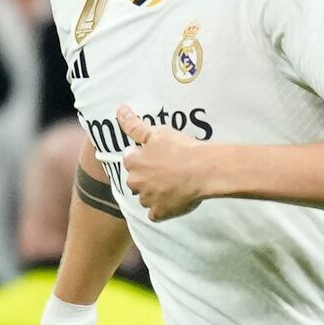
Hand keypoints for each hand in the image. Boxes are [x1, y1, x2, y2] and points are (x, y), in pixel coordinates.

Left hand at [114, 105, 214, 220]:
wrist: (204, 169)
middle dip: (147, 178)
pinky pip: (155, 214)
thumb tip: (120, 110)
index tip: (159, 157)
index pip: (130, 161)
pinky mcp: (160, 212)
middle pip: (136, 181)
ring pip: (145, 198)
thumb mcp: (157, 132)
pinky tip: (174, 200)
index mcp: (132, 162)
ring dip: (155, 194)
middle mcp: (135, 182)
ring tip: (173, 185)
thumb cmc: (181, 148)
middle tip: (167, 171)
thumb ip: (134, 125)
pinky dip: (162, 209)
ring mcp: (147, 199)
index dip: (145, 158)